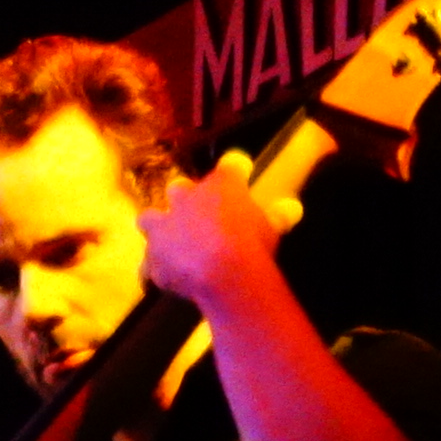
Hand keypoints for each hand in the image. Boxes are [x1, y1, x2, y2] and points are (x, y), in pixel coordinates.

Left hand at [133, 149, 300, 315]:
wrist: (223, 272)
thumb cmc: (253, 243)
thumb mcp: (273, 227)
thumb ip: (280, 215)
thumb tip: (292, 208)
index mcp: (220, 185)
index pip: (230, 166)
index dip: (236, 168)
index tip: (241, 170)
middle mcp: (185, 200)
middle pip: (178, 188)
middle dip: (184, 195)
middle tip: (194, 208)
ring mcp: (163, 230)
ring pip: (148, 219)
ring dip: (156, 225)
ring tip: (165, 237)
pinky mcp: (153, 261)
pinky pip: (147, 264)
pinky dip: (155, 268)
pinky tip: (162, 274)